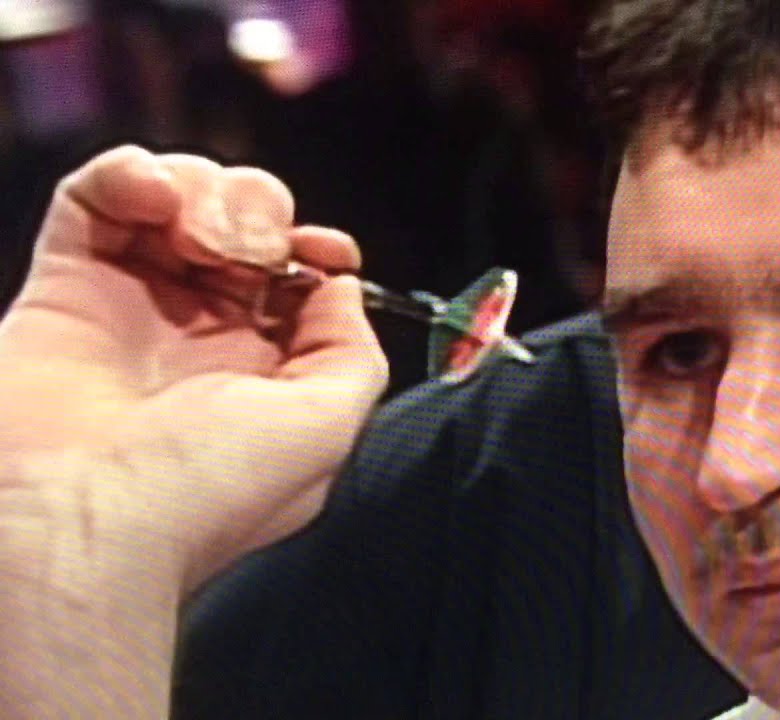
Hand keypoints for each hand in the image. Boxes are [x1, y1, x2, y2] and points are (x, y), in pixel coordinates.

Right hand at [0, 146, 387, 598]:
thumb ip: (353, 352)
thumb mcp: (327, 428)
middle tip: (249, 252)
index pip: (298, 280)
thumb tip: (344, 286)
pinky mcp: (63, 284)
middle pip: (245, 227)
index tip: (323, 249)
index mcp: (263, 373)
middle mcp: (199, 337)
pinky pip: (97, 196)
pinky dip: (131, 174)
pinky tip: (150, 199)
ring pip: (179, 200)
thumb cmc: (206, 489)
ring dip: (205, 191)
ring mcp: (130, 306)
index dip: (315, 249)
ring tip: (196, 239)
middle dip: (262, 213)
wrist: (80, 520)